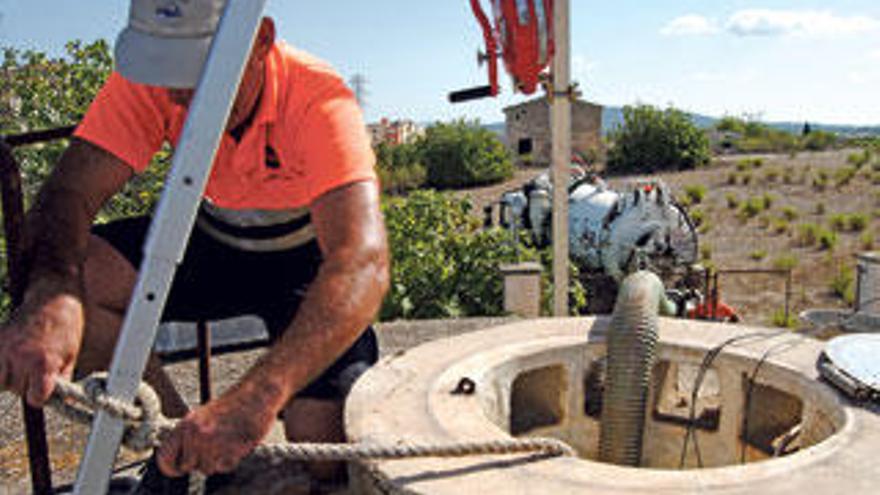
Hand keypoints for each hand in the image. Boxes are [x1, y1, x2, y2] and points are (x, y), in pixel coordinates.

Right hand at [0, 292, 83, 406]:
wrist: (52, 299)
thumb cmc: (66, 328)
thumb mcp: (71, 356)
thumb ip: (63, 380)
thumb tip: (61, 401)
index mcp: (43, 363)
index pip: (35, 398)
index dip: (41, 396)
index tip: (43, 390)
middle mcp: (21, 357)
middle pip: (17, 390)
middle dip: (26, 385)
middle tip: (35, 371)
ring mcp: (5, 348)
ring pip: (1, 381)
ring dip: (10, 377)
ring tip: (23, 364)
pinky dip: (1, 366)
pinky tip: (11, 360)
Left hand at [156, 387, 277, 475]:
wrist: (257, 395)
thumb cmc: (231, 405)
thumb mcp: (201, 416)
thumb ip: (188, 437)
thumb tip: (179, 463)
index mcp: (185, 425)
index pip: (164, 458)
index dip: (171, 466)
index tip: (178, 469)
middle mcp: (196, 435)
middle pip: (187, 467)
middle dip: (198, 461)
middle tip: (212, 447)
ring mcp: (214, 444)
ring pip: (207, 469)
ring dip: (216, 461)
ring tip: (226, 443)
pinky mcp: (232, 450)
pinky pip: (224, 468)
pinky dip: (230, 460)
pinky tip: (236, 445)